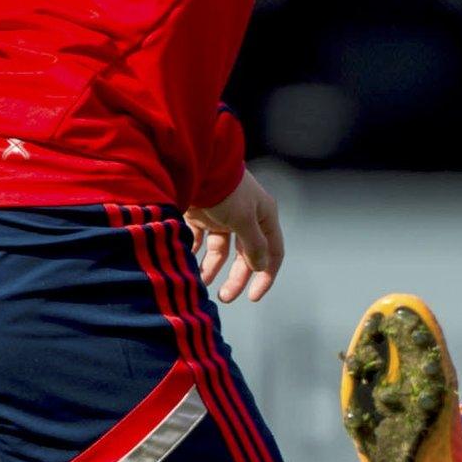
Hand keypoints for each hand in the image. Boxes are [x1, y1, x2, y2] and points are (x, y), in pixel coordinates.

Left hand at [185, 169, 284, 303]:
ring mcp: (223, 216)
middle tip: (224, 297)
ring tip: (201, 282)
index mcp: (264, 216)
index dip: (266, 276)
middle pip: (245, 255)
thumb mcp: (245, 219)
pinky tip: (188, 262)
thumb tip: (261, 266)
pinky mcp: (202, 214)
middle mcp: (246, 216)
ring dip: (213, 268)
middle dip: (236, 278)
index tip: (252, 296)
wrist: (196, 165)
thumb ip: (255, 246)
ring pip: (221, 250)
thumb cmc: (226, 191)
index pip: (272, 252)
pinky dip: (196, 253)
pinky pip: (200, 240)